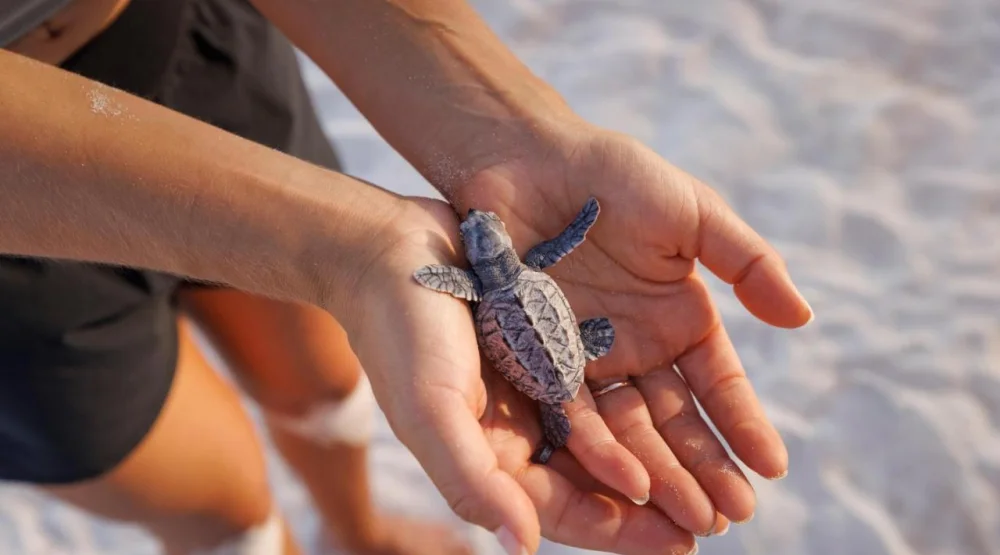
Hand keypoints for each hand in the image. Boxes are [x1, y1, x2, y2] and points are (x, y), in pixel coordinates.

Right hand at [345, 198, 689, 554]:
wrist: (388, 249)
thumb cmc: (400, 332)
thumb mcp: (430, 408)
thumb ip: (470, 479)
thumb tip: (521, 545)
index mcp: (490, 458)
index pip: (563, 511)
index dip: (620, 533)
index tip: (681, 545)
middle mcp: (519, 431)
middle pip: (597, 481)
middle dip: (656, 504)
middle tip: (722, 517)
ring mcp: (538, 387)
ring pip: (611, 436)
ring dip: (662, 456)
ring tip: (719, 474)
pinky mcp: (551, 345)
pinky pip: (608, 382)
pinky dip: (643, 400)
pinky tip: (685, 403)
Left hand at [450, 123, 813, 539]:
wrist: (527, 160)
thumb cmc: (613, 177)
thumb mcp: (693, 212)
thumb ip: (747, 261)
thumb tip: (802, 319)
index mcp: (679, 317)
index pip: (719, 384)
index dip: (744, 424)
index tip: (772, 467)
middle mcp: (638, 348)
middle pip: (677, 419)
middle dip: (706, 467)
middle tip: (732, 516)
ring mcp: (589, 358)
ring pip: (629, 428)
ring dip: (659, 473)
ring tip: (688, 518)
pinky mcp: (539, 359)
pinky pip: (570, 410)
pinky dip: (598, 449)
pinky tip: (624, 485)